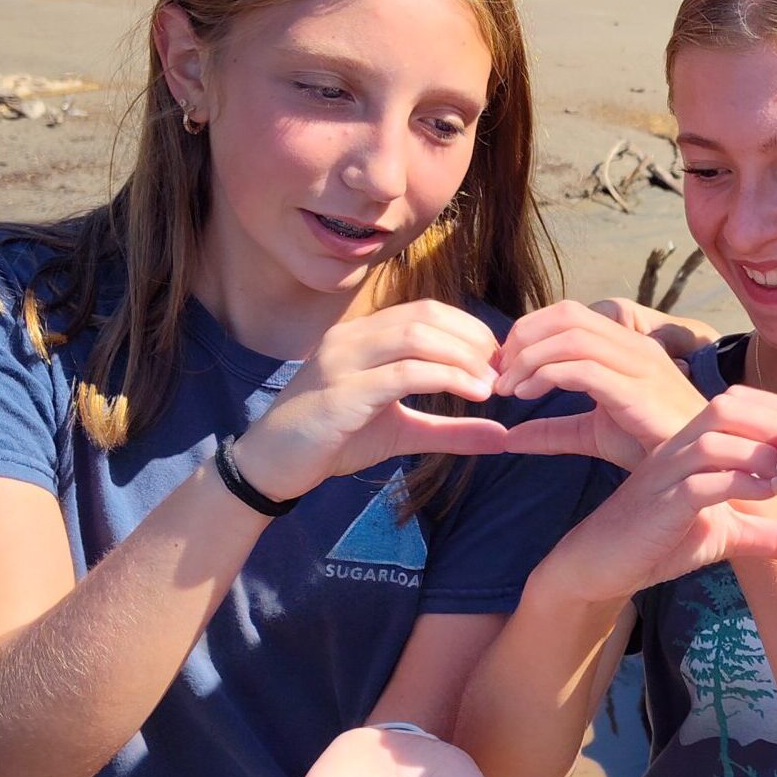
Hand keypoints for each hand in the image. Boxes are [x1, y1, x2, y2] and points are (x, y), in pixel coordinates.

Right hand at [233, 301, 509, 502]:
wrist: (272, 465)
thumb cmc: (333, 440)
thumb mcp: (402, 431)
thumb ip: (450, 430)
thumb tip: (503, 436)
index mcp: (364, 335)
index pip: (427, 311)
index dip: (470, 330)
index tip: (499, 361)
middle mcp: (352, 337)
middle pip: (428, 316)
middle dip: (474, 339)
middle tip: (503, 371)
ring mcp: (343, 360)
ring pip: (417, 336)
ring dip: (464, 357)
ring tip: (491, 385)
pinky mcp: (341, 392)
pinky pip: (403, 373)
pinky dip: (447, 378)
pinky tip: (474, 395)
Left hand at [492, 300, 707, 468]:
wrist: (697, 470)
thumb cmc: (652, 446)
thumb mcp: (593, 434)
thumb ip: (553, 431)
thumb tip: (509, 437)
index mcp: (625, 345)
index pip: (568, 313)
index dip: (529, 331)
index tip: (505, 366)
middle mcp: (633, 345)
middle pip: (566, 315)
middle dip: (523, 338)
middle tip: (499, 373)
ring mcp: (639, 364)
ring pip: (570, 337)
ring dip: (529, 359)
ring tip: (508, 388)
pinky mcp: (637, 390)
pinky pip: (582, 368)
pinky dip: (545, 376)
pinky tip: (527, 397)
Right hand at [542, 387, 776, 607]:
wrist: (598, 564)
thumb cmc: (660, 541)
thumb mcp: (728, 536)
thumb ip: (774, 536)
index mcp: (695, 444)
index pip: (742, 404)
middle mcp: (678, 447)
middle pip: (729, 407)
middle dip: (774, 424)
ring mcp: (666, 473)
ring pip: (714, 439)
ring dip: (759, 453)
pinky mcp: (659, 504)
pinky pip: (698, 483)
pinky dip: (736, 484)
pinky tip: (764, 497)